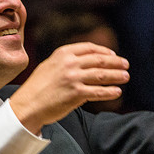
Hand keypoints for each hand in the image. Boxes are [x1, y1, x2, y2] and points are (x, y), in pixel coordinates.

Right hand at [9, 42, 129, 133]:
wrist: (27, 105)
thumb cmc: (38, 87)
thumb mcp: (50, 66)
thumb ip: (67, 61)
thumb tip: (87, 61)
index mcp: (63, 53)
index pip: (89, 48)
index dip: (104, 51)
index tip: (113, 55)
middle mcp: (69, 63)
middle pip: (99, 60)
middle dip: (115, 62)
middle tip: (126, 65)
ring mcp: (73, 78)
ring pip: (101, 75)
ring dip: (116, 75)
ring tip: (125, 77)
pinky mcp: (76, 94)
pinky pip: (98, 92)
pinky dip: (110, 91)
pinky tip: (117, 92)